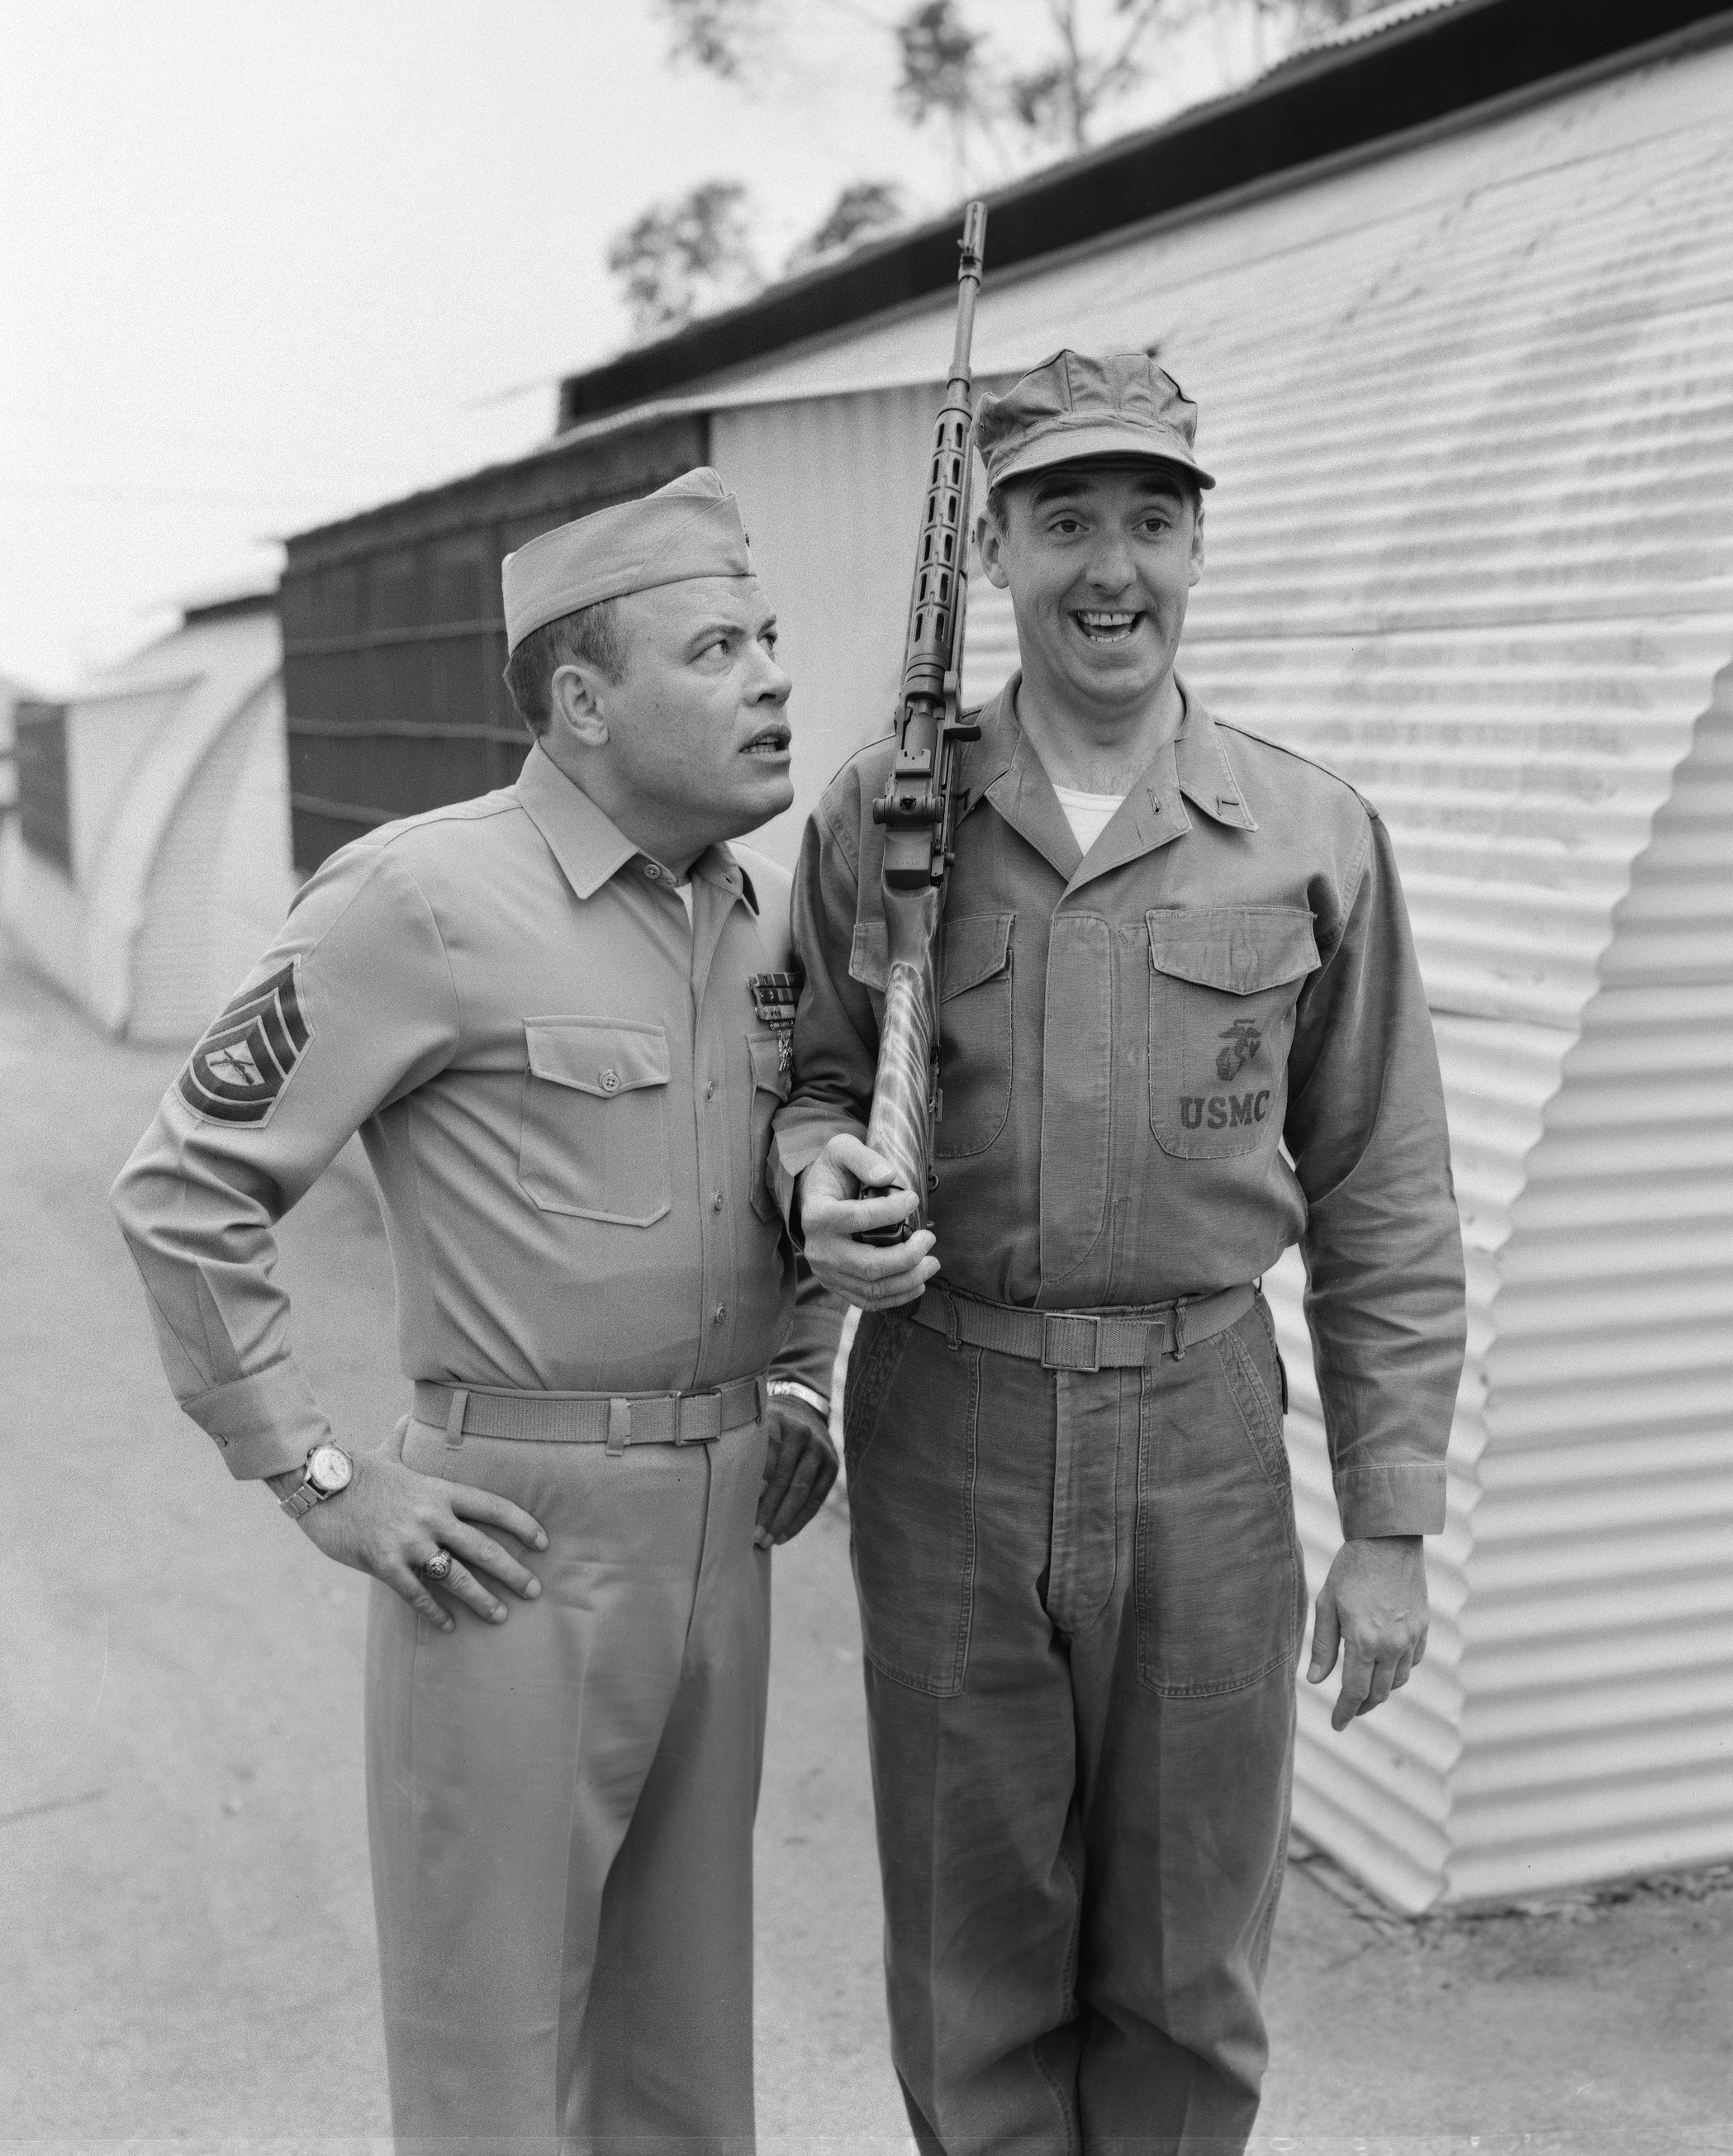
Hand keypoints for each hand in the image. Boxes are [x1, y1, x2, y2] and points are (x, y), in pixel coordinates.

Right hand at [280, 1445, 547, 1633]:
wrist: (318, 1486)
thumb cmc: (356, 1470)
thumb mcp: (388, 1451)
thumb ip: (405, 1438)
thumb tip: (410, 1414)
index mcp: (439, 1489)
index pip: (494, 1507)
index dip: (523, 1525)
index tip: (543, 1542)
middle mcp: (432, 1516)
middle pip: (484, 1548)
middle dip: (514, 1572)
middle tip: (535, 1591)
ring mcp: (409, 1542)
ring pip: (457, 1577)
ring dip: (482, 1599)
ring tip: (501, 1616)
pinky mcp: (384, 1564)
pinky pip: (418, 1594)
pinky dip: (435, 1612)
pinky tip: (449, 1626)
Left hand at [755, 1394, 838, 1548]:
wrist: (803, 1413)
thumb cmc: (766, 1431)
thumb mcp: (754, 1428)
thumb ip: (744, 1452)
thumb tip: (732, 1497)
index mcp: (778, 1421)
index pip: (767, 1455)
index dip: (757, 1482)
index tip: (743, 1506)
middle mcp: (802, 1433)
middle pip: (785, 1478)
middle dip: (769, 1510)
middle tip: (754, 1535)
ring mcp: (820, 1449)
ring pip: (802, 1491)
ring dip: (784, 1520)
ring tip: (767, 1541)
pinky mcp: (832, 1466)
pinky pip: (816, 1499)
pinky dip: (799, 1520)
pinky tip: (783, 1536)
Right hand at [798, 1134, 939, 1308]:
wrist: (814, 1197)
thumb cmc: (833, 1173)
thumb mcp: (841, 1149)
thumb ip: (863, 1158)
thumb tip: (889, 1176)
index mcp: (817, 1214)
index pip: (859, 1219)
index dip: (892, 1211)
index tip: (914, 1199)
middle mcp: (819, 1249)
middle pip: (869, 1265)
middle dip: (908, 1256)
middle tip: (930, 1238)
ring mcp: (826, 1272)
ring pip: (872, 1288)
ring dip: (909, 1280)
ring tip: (932, 1263)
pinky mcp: (836, 1285)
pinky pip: (867, 1300)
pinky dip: (896, 1298)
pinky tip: (918, 1284)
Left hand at [1307, 1535, 1427, 1730]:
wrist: (1388, 1542)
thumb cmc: (1351, 1570)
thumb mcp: (1327, 1604)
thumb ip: (1323, 1646)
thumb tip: (1316, 1681)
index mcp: (1363, 1641)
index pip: (1355, 1692)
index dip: (1345, 1712)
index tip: (1337, 1724)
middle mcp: (1391, 1645)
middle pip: (1379, 1692)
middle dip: (1362, 1707)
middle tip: (1349, 1713)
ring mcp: (1411, 1637)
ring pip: (1398, 1680)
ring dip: (1381, 1691)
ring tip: (1366, 1691)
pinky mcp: (1423, 1627)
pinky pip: (1414, 1660)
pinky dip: (1400, 1670)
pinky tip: (1387, 1667)